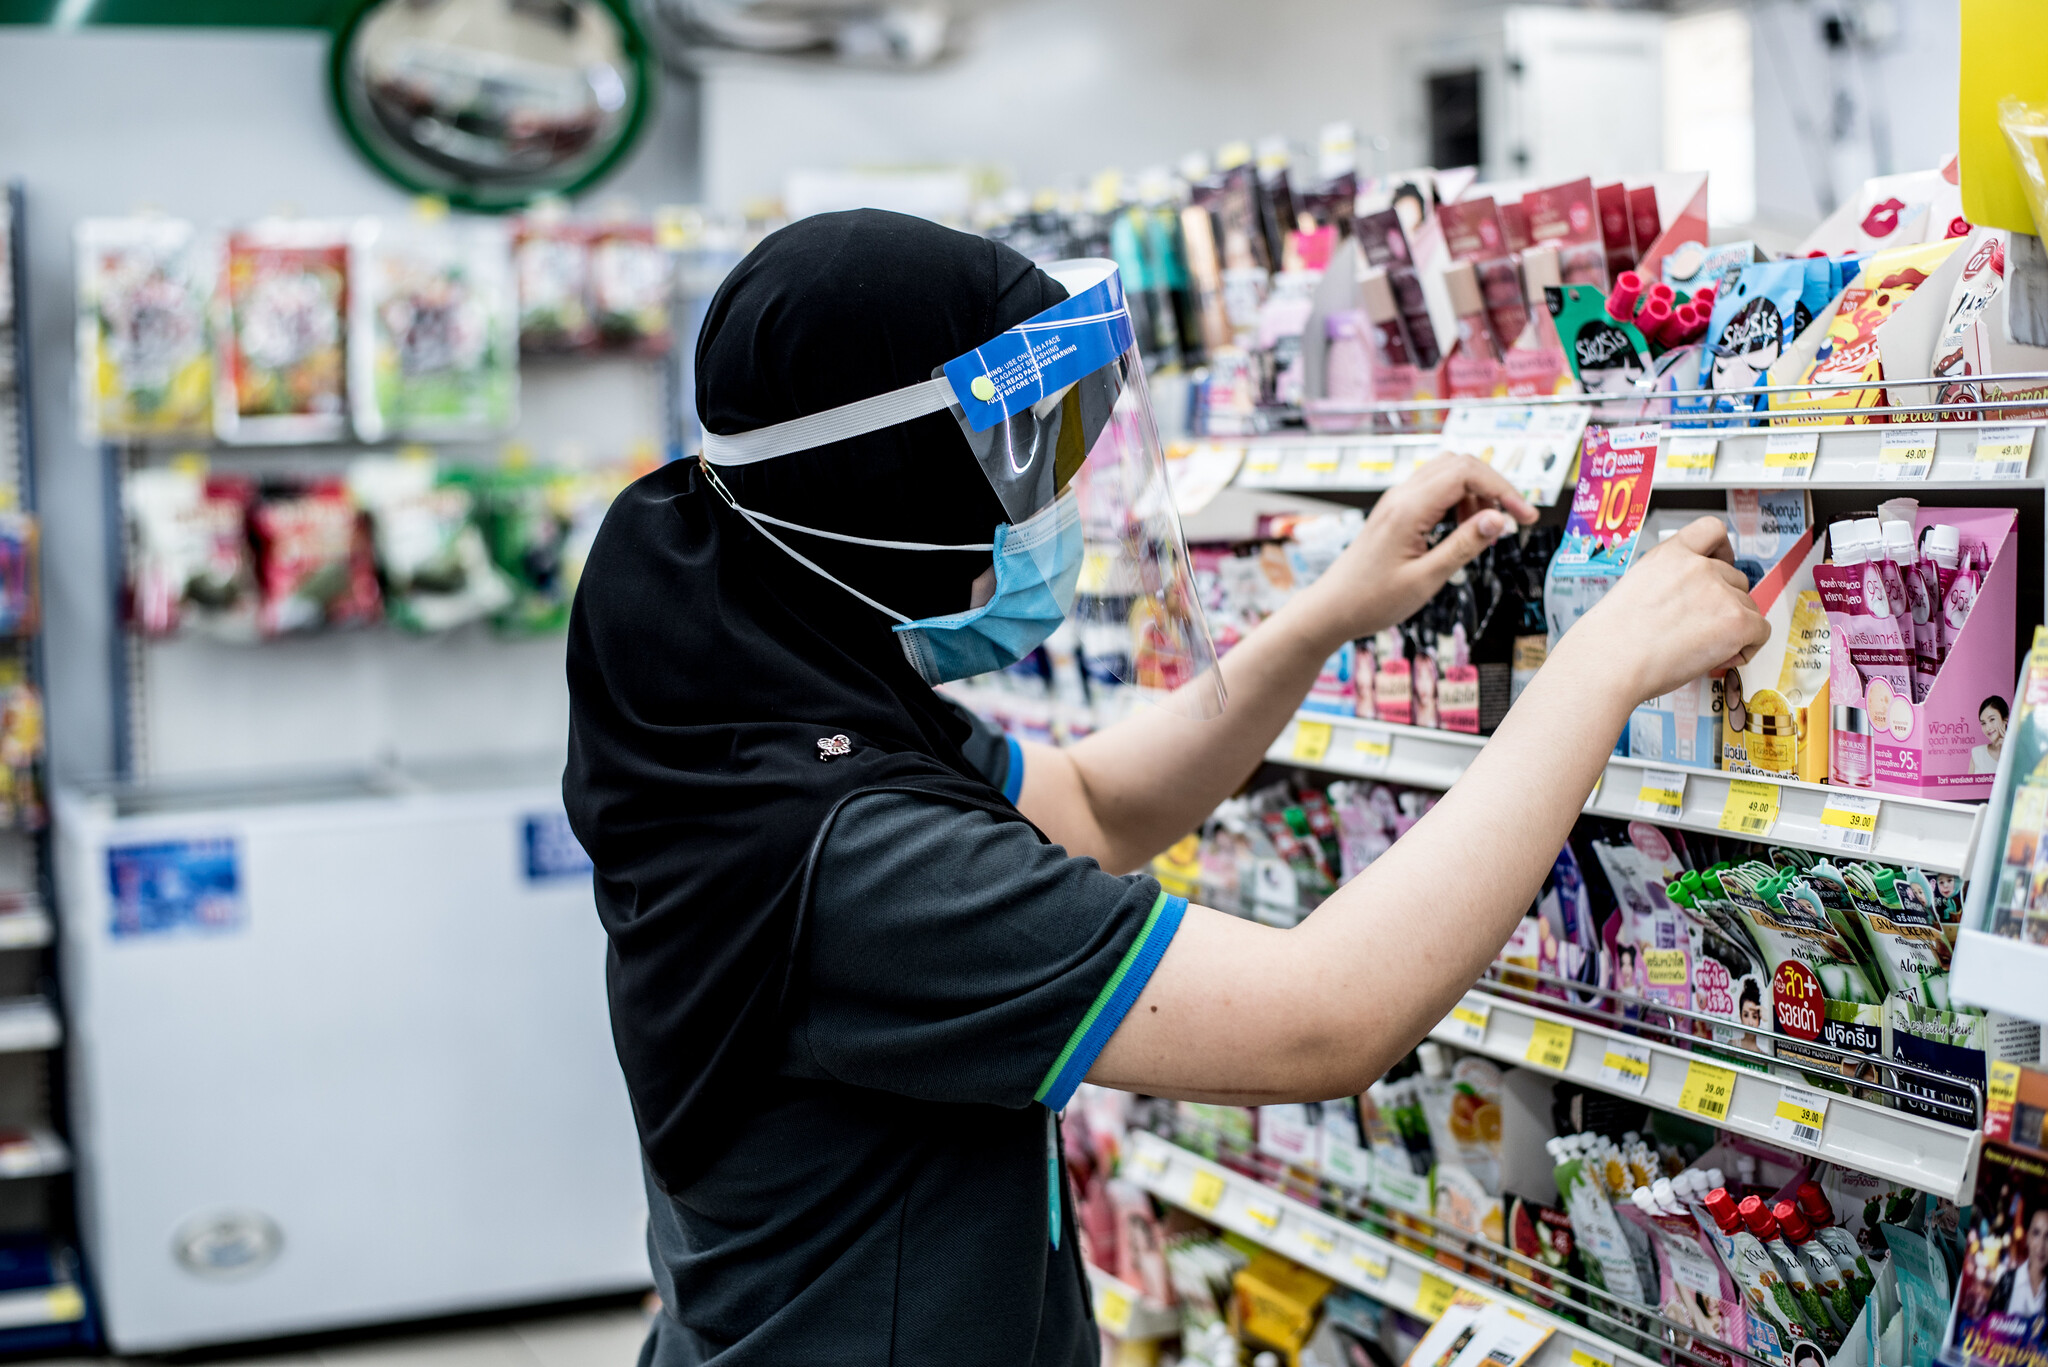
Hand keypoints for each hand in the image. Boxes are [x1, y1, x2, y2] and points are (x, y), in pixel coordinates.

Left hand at [1293, 453, 1538, 645]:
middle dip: (1494, 487)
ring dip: (1475, 494)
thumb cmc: (1372, 600)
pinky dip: (1457, 501)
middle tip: (1513, 521)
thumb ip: (1464, 546)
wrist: (1332, 608)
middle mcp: (1401, 496)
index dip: (1503, 490)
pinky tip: (1462, 530)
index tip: (1525, 517)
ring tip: (1483, 532)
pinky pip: (1434, 489)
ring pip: (1448, 472)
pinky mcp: (1396, 510)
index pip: (1467, 473)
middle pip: (1460, 464)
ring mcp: (1397, 501)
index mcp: (1409, 509)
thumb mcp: (1426, 579)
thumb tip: (1498, 519)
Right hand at [1563, 516, 1771, 703]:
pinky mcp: (1736, 620)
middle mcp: (1698, 567)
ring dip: (1734, 627)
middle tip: (1703, 628)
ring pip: (1748, 607)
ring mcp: (1719, 592)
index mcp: (1669, 554)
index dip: (1722, 550)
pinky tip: (1723, 656)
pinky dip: (1748, 647)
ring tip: (1704, 648)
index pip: (1711, 530)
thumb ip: (1668, 582)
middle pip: (1735, 578)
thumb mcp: (1634, 587)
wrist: (1610, 661)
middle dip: (1725, 603)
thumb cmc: (1612, 637)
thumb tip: (1689, 604)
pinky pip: (1761, 632)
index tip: (1721, 562)